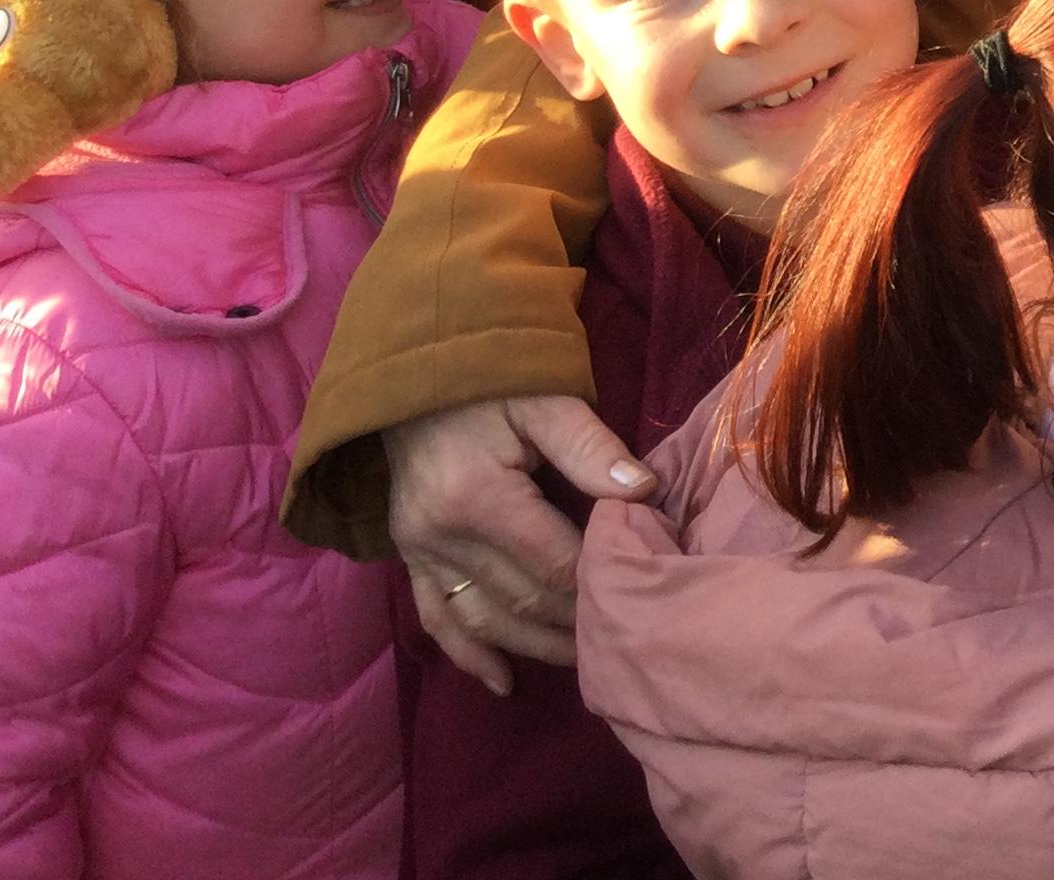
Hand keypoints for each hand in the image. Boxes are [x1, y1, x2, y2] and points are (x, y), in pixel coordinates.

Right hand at [387, 394, 653, 696]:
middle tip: (625, 637)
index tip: (641, 593)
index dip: (597, 581)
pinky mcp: (409, 557)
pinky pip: (436, 618)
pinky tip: (503, 680)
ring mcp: (418, 551)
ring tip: (583, 662)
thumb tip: (644, 491)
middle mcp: (440, 534)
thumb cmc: (492, 382)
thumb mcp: (545, 400)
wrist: (417, 373)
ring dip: (532, 646)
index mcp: (477, 496)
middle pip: (519, 598)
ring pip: (481, 619)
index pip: (550, 561)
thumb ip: (591, 448)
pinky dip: (468, 653)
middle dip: (572, 622)